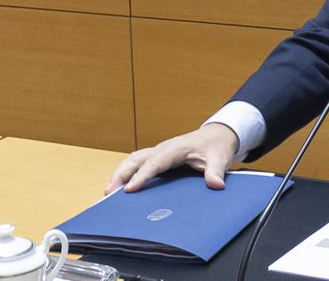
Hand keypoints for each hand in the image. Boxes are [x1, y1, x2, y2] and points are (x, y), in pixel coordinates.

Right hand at [105, 123, 238, 194]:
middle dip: (121, 174)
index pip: (154, 163)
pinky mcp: (157, 157)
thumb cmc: (216, 145)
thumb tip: (216, 184)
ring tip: (108, 191)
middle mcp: (162, 148)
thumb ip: (216, 171)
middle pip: (136, 159)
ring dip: (119, 173)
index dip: (141, 176)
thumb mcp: (220, 158)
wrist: (216, 135)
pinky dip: (125, 172)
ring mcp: (158, 152)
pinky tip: (119, 186)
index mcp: (175, 148)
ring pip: (133, 160)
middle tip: (108, 193)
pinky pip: (137, 163)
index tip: (129, 189)